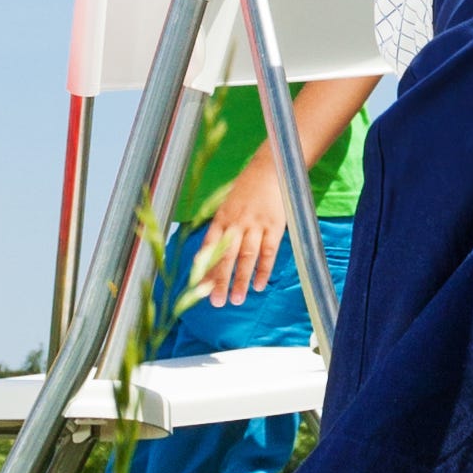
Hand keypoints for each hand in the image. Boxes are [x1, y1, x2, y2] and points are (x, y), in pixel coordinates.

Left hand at [194, 156, 301, 308]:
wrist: (269, 170)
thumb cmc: (245, 191)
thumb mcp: (226, 207)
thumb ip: (218, 231)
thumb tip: (203, 259)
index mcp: (221, 218)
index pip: (210, 247)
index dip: (204, 269)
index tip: (198, 289)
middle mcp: (236, 222)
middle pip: (226, 255)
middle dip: (220, 280)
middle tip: (216, 302)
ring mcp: (256, 224)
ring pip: (246, 256)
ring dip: (241, 279)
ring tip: (237, 300)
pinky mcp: (275, 225)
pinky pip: (268, 251)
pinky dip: (263, 269)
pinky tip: (258, 285)